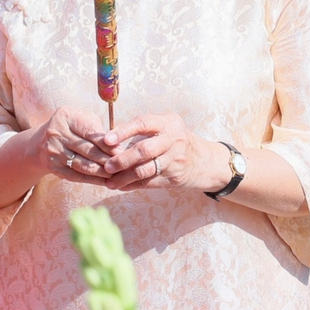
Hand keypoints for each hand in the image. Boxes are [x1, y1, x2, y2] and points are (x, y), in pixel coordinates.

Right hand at [23, 105, 119, 183]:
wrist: (41, 143)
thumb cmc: (70, 128)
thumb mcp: (80, 119)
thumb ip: (97, 129)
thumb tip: (116, 147)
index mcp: (65, 117)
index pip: (91, 132)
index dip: (108, 144)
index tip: (122, 151)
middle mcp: (56, 133)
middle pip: (88, 150)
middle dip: (108, 159)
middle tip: (123, 165)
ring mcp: (53, 151)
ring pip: (84, 165)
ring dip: (103, 172)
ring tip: (117, 174)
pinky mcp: (53, 167)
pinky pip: (77, 176)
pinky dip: (93, 180)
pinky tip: (105, 181)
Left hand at [88, 111, 232, 192]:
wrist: (203, 160)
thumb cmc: (172, 139)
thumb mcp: (163, 127)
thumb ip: (140, 130)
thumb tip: (105, 140)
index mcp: (167, 123)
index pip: (143, 123)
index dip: (123, 131)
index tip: (106, 140)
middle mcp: (173, 140)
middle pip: (144, 150)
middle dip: (123, 159)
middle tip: (106, 166)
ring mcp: (175, 160)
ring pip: (146, 170)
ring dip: (125, 177)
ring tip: (109, 181)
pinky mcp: (174, 177)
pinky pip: (149, 183)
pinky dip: (132, 185)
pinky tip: (120, 186)